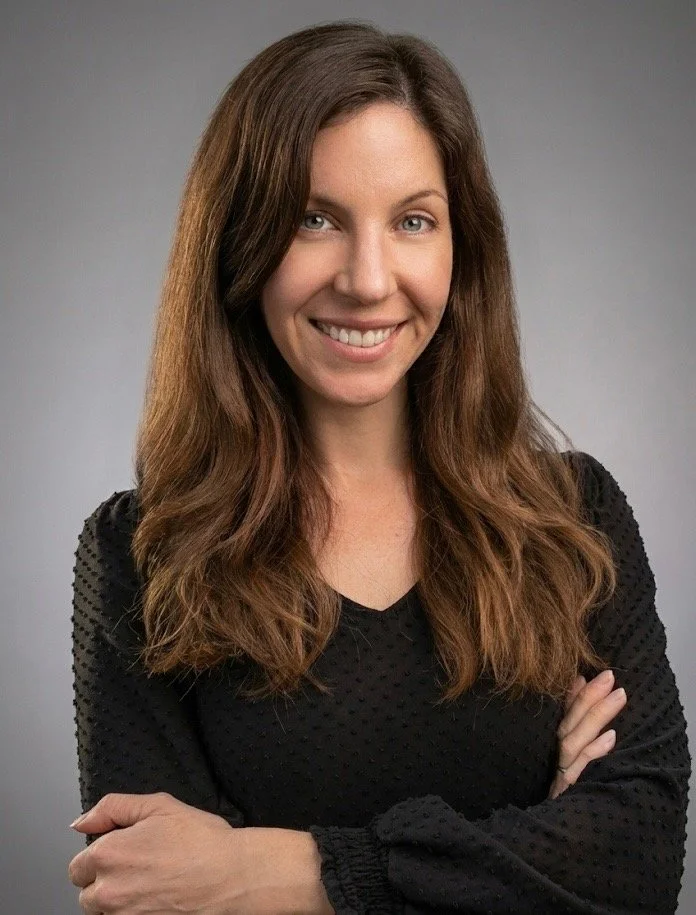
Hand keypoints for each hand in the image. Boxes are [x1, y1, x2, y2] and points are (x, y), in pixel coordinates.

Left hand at [67, 791, 331, 913]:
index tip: (122, 852)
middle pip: (87, 893)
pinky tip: (157, 897)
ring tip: (150, 884)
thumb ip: (114, 808)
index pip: (78, 865)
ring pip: (104, 912)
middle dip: (105, 880)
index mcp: (108, 854)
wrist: (231, 876)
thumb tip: (82, 822)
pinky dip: (135, 911)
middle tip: (139, 867)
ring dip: (118, 900)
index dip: (100, 855)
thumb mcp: (159, 805)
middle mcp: (108, 891)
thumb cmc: (202, 841)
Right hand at [548, 670, 626, 799]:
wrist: (552, 839)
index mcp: (551, 748)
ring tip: (618, 695)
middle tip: (610, 677)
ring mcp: (560, 775)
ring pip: (574, 741)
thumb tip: (578, 682)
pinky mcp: (568, 791)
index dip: (576, 695)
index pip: (562, 716)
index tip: (593, 674)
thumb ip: (568, 719)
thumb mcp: (564, 757)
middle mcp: (553, 759)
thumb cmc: (564, 794)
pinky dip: (594, 751)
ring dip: (596, 717)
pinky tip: (611, 737)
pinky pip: (581, 769)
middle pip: (569, 724)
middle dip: (590, 699)